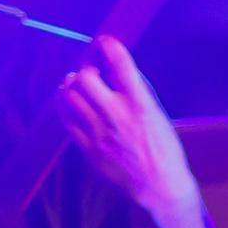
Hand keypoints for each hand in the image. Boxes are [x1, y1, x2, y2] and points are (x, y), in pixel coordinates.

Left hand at [57, 35, 198, 220]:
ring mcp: (99, 132)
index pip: (121, 66)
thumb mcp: (158, 114)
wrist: (159, 186)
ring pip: (70, 97)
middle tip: (89, 69)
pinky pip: (66, 120)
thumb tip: (119, 67)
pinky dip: (64, 106)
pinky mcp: (88, 148)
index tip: (105, 40)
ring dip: (70, 85)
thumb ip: (138, 91)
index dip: (110, 47)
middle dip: (85, 68)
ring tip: (75, 83)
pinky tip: (68, 101)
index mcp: (141, 106)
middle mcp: (117, 116)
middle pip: (85, 79)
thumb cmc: (163, 148)